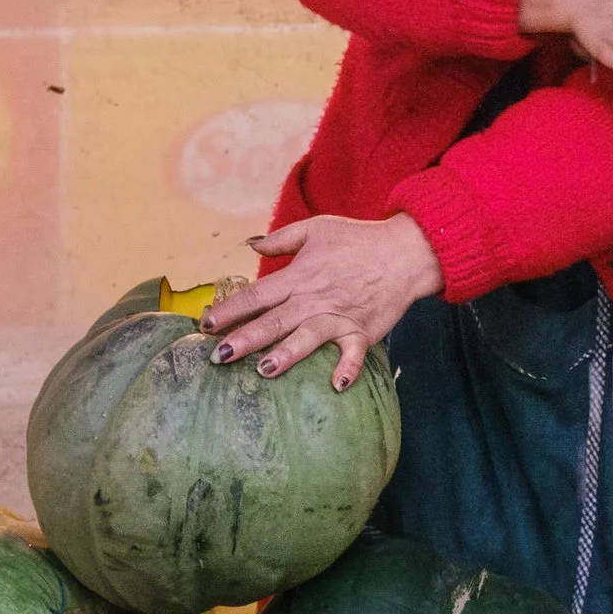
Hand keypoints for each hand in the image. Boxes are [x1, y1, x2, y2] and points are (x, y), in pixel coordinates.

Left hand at [203, 214, 442, 388]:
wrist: (407, 251)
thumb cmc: (360, 239)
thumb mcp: (318, 228)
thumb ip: (281, 238)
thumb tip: (250, 244)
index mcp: (299, 276)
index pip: (257, 294)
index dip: (230, 309)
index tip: (206, 323)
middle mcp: (314, 299)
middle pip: (274, 321)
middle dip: (245, 339)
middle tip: (219, 356)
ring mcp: (339, 317)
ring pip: (307, 338)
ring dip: (287, 354)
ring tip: (265, 370)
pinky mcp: (362, 331)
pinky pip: (353, 353)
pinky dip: (347, 369)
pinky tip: (336, 385)